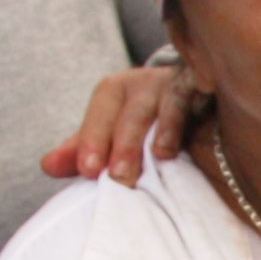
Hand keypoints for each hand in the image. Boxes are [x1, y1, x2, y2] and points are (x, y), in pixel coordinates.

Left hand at [44, 57, 199, 180]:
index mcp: (118, 90)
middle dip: (125, 142)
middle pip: (134, 110)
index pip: (102, 109)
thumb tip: (47, 166)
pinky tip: (200, 135)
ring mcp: (183, 85)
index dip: (93, 137)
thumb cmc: (144, 123)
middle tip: (119, 177)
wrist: (194, 98)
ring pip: (171, 102)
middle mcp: (149, 83)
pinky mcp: (213, 91)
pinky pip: (206, 99)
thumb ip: (82, 149)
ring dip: (165, 128)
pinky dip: (202, 113)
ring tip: (162, 156)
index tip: (87, 170)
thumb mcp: (109, 132)